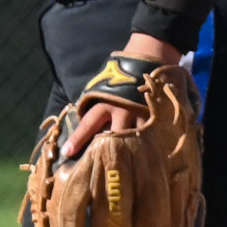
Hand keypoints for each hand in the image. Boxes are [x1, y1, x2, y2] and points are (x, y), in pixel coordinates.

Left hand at [62, 34, 184, 159]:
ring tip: (129, 171)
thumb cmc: (122, 71)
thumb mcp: (102, 84)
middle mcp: (123, 112)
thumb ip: (94, 102)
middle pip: (113, 139)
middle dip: (107, 153)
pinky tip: (152, 159)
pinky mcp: (159, 116)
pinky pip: (154, 136)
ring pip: (135, 141)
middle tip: (101, 169)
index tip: (67, 153)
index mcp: (106, 103)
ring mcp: (142, 116)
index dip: (77, 140)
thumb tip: (81, 120)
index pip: (89, 125)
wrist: (151, 55)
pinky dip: (151, 146)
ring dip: (130, 154)